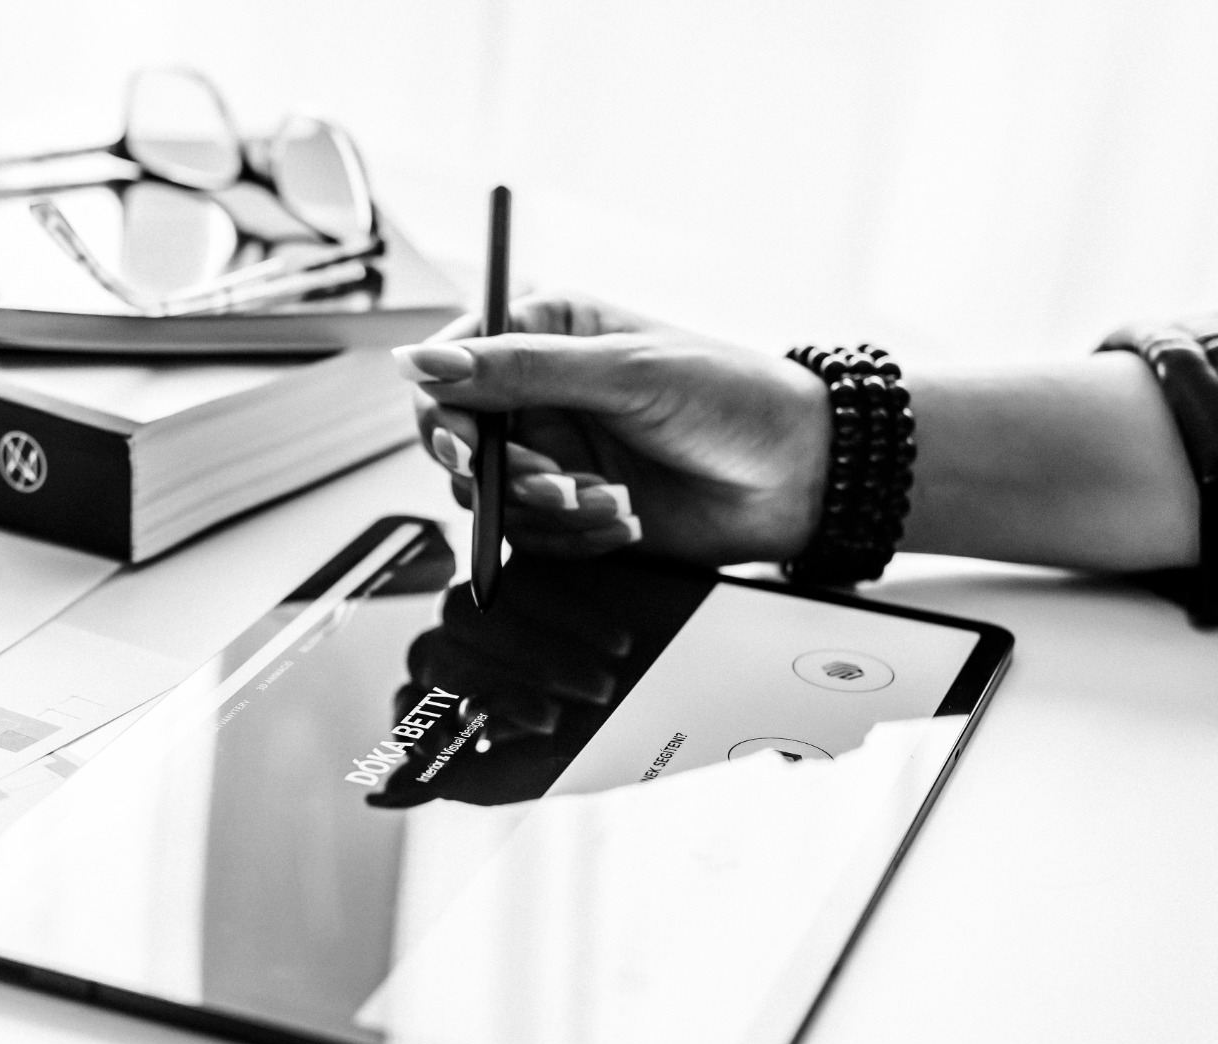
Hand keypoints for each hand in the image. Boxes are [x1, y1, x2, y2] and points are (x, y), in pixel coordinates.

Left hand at [368, 552, 648, 809]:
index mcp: (459, 699)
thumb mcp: (543, 769)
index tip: (513, 738)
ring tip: (603, 680)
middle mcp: (470, 647)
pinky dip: (564, 614)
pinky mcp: (540, 558)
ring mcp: (499, 599)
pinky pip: (516, 575)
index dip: (449, 722)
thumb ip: (461, 780)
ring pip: (462, 615)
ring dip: (533, 655)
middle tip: (564, 716)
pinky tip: (618, 640)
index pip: (414, 702)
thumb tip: (379, 796)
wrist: (714, 689)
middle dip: (500, 689)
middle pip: (434, 655)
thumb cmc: (626, 734)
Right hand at [395, 293, 830, 564]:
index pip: (452, 366)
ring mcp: (553, 453)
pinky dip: (572, 538)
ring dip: (548, 510)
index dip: (445, 409)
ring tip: (613, 500)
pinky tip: (624, 521)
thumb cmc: (728, 399)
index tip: (468, 445)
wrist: (797, 477)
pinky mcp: (571, 509)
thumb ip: (518, 368)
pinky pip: (530, 537)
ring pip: (491, 497)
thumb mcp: (622, 372)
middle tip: (554, 483)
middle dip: (502, 472)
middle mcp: (539, 394)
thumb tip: (420, 360)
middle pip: (457, 441)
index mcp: (545, 332)